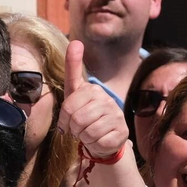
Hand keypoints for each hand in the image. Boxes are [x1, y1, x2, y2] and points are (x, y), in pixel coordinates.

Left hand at [57, 41, 128, 158]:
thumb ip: (73, 67)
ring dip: (84, 138)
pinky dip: (95, 145)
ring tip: (89, 133)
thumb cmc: (84, 113)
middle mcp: (107, 100)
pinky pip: (99, 142)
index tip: (67, 122)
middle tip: (79, 129)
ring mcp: (116, 116)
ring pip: (88, 132)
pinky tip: (99, 140)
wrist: (103, 136)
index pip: (69, 107)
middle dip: (74, 129)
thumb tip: (76, 42)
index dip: (64, 119)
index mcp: (93, 90)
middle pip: (77, 120)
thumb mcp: (74, 92)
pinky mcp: (122, 133)